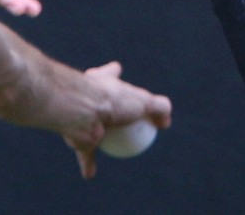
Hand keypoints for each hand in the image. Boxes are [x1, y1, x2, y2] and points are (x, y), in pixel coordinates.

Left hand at [63, 61, 171, 178]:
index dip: (114, 73)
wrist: (80, 114)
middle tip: (122, 120)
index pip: (112, 74)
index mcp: (105, 81)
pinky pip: (85, 153)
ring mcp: (85, 118)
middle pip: (101, 102)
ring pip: (94, 129)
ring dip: (100, 139)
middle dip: (106, 107)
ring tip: (112, 149)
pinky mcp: (80, 138)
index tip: (118, 71)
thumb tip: (164, 122)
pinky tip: (90, 174)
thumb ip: (160, 107)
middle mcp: (92, 98)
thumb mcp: (145, 101)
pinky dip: (88, 163)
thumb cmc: (112, 101)